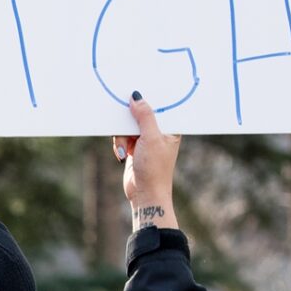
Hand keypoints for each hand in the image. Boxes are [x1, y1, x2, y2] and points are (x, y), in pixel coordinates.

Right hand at [113, 95, 179, 226]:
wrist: (144, 194)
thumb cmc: (154, 168)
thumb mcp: (151, 138)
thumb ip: (144, 116)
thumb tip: (136, 97)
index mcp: (170, 128)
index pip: (158, 106)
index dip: (146, 102)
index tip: (133, 97)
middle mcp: (159, 132)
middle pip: (139, 115)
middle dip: (129, 125)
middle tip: (128, 132)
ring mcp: (146, 140)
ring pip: (127, 126)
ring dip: (123, 138)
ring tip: (125, 151)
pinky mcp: (135, 148)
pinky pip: (123, 137)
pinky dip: (120, 144)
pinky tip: (122, 155)